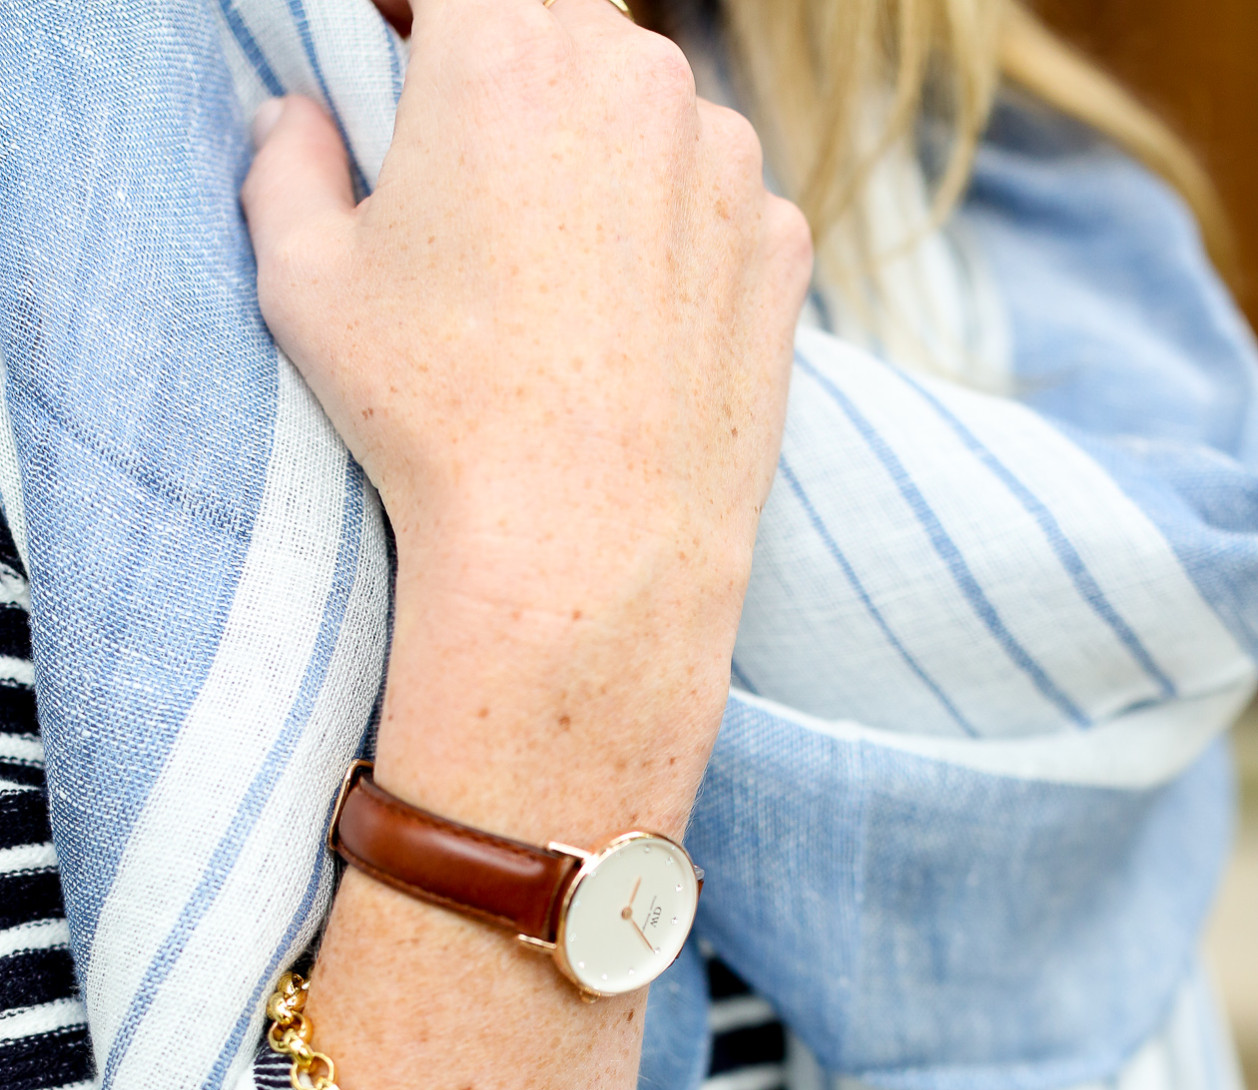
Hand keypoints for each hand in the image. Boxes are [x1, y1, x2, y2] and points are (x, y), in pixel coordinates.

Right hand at [241, 0, 809, 849]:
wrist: (582, 556)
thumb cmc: (433, 420)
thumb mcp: (306, 284)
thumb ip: (286, 162)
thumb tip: (298, 120)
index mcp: (506, 51)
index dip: (421, 8)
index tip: (398, 42)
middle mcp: (635, 76)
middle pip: (562, 25)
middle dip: (512, 76)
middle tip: (471, 177)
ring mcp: (726, 161)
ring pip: (649, 110)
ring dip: (600, 153)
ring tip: (552, 276)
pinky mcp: (780, 245)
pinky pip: (715, 201)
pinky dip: (673, 232)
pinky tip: (625, 326)